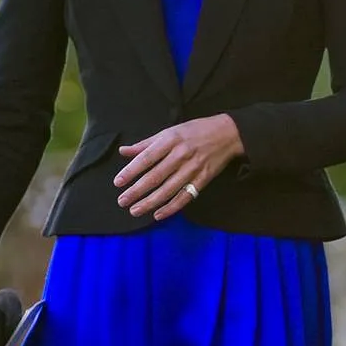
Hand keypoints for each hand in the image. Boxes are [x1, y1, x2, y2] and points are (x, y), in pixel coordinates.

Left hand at [115, 114, 243, 220]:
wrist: (228, 133)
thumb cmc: (195, 130)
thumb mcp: (170, 131)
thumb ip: (146, 143)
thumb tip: (124, 151)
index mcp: (171, 140)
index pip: (147, 158)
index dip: (131, 171)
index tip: (118, 182)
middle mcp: (181, 155)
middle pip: (155, 176)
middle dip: (137, 191)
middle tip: (122, 201)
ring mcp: (193, 168)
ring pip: (168, 189)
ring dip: (150, 202)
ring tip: (135, 210)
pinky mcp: (203, 179)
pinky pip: (185, 196)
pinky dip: (172, 207)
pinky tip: (158, 214)